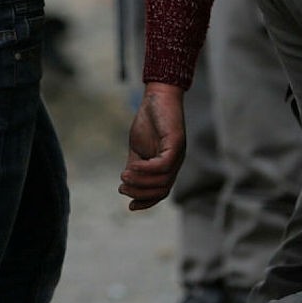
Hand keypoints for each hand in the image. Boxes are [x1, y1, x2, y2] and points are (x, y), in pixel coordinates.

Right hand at [119, 81, 186, 209]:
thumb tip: (127, 184)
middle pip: (162, 189)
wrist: (158, 95)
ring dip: (141, 182)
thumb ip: (135, 166)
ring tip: (124, 176)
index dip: (146, 202)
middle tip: (122, 187)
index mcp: (167, 166)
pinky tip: (132, 166)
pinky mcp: (177, 143)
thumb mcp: (138, 148)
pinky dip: (147, 169)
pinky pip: (163, 165)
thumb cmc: (149, 120)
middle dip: (140, 193)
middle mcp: (175, 163)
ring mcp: (178, 154)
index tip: (130, 207)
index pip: (160, 191)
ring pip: (163, 180)